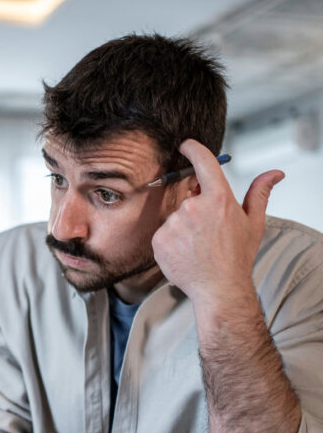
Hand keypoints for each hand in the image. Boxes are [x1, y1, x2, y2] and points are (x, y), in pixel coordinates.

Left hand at [151, 139, 283, 308]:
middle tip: (208, 232)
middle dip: (196, 210)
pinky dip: (172, 241)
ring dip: (184, 227)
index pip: (203, 163)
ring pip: (176, 217)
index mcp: (218, 199)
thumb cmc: (237, 257)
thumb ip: (260, 193)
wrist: (218, 288)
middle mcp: (193, 207)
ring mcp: (174, 223)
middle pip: (189, 198)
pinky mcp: (159, 239)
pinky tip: (185, 253)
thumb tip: (274, 173)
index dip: (193, 150)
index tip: (186, 145)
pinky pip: (164, 233)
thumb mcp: (253, 223)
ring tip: (198, 246)